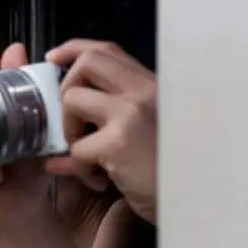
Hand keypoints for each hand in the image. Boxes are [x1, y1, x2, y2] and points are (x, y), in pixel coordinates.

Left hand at [44, 39, 157, 224]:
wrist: (194, 199)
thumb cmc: (169, 171)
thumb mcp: (144, 132)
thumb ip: (108, 118)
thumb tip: (59, 125)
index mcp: (150, 85)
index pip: (106, 49)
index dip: (73, 49)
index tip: (53, 59)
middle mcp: (144, 90)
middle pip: (87, 63)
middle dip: (65, 89)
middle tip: (71, 122)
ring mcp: (132, 112)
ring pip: (72, 101)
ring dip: (69, 132)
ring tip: (87, 156)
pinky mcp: (120, 141)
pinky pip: (76, 147)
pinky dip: (79, 167)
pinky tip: (99, 180)